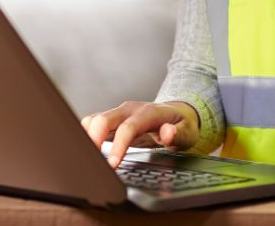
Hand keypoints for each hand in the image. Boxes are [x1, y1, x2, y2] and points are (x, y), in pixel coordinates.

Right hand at [81, 100, 200, 168]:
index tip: (112, 165)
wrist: (178, 112)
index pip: (128, 128)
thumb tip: (167, 132)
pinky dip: (86, 136)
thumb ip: (179, 133)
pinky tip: (87, 152)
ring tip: (86, 159)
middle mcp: (130, 110)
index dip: (118, 146)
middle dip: (93, 139)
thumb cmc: (182, 124)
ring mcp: (119, 113)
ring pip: (94, 120)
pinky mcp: (113, 120)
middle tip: (91, 163)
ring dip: (86, 137)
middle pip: (103, 119)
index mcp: (148, 113)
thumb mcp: (188, 132)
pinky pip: (93, 124)